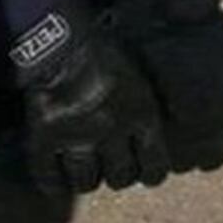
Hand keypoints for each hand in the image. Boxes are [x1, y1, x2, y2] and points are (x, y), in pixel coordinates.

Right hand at [19, 5, 170, 195]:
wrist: (62, 39)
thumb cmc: (106, 52)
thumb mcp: (141, 75)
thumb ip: (151, 105)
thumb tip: (177, 123)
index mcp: (141, 113)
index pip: (155, 164)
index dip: (152, 174)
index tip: (148, 174)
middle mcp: (113, 130)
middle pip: (120, 177)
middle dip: (119, 176)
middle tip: (114, 170)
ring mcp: (77, 136)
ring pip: (86, 181)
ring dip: (87, 180)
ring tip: (86, 173)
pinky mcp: (44, 139)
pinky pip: (49, 177)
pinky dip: (53, 183)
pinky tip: (57, 181)